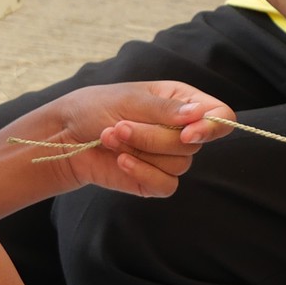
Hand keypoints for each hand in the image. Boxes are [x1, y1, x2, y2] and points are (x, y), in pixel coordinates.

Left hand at [33, 82, 234, 198]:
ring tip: (111, 137)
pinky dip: (142, 172)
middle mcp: (181, 129)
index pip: (220, 115)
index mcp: (182, 101)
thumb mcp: (130, 100)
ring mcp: (168, 157)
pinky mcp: (154, 180)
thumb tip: (199, 115)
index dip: (212, 126)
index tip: (188, 133)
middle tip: (120, 125)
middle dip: (153, 136)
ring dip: (141, 151)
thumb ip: (166, 110)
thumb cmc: (96, 108)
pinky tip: (120, 160)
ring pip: (179, 164)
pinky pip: (166, 185)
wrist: (65, 136)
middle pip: (193, 143)